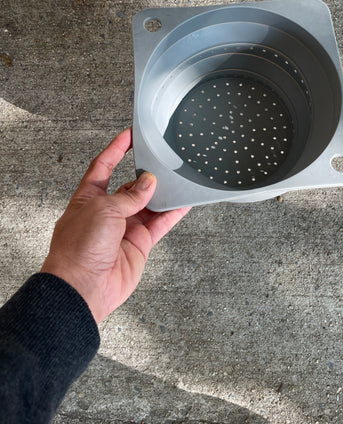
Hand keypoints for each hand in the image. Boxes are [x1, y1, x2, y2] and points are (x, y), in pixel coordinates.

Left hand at [41, 128, 189, 322]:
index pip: (103, 166)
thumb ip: (129, 196)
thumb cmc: (78, 248)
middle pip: (130, 186)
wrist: (84, 287)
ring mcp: (124, 229)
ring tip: (175, 181)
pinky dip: (172, 213)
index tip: (129, 135)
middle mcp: (106, 213)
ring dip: (161, 194)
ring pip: (148, 205)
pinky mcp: (139, 244)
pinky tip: (183, 204)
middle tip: (160, 164)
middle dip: (145, 176)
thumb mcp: (103, 210)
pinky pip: (159, 224)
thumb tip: (148, 183)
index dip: (115, 149)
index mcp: (88, 199)